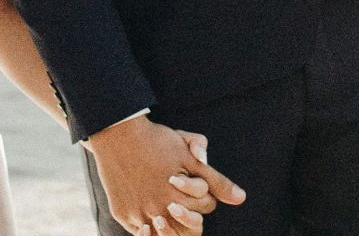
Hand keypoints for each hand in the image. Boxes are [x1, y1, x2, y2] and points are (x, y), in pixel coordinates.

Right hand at [87, 117, 244, 234]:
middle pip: (188, 224)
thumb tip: (241, 199)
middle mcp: (160, 209)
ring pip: (163, 232)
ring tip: (166, 205)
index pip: (206, 206)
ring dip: (169, 222)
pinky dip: (146, 228)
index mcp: (181, 196)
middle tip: (177, 189)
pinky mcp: (123, 213)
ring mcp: (140, 214)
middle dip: (189, 207)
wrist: (118, 133)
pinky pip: (139, 232)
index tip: (189, 178)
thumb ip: (216, 180)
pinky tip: (148, 213)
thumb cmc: (157, 141)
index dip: (203, 192)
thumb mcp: (190, 155)